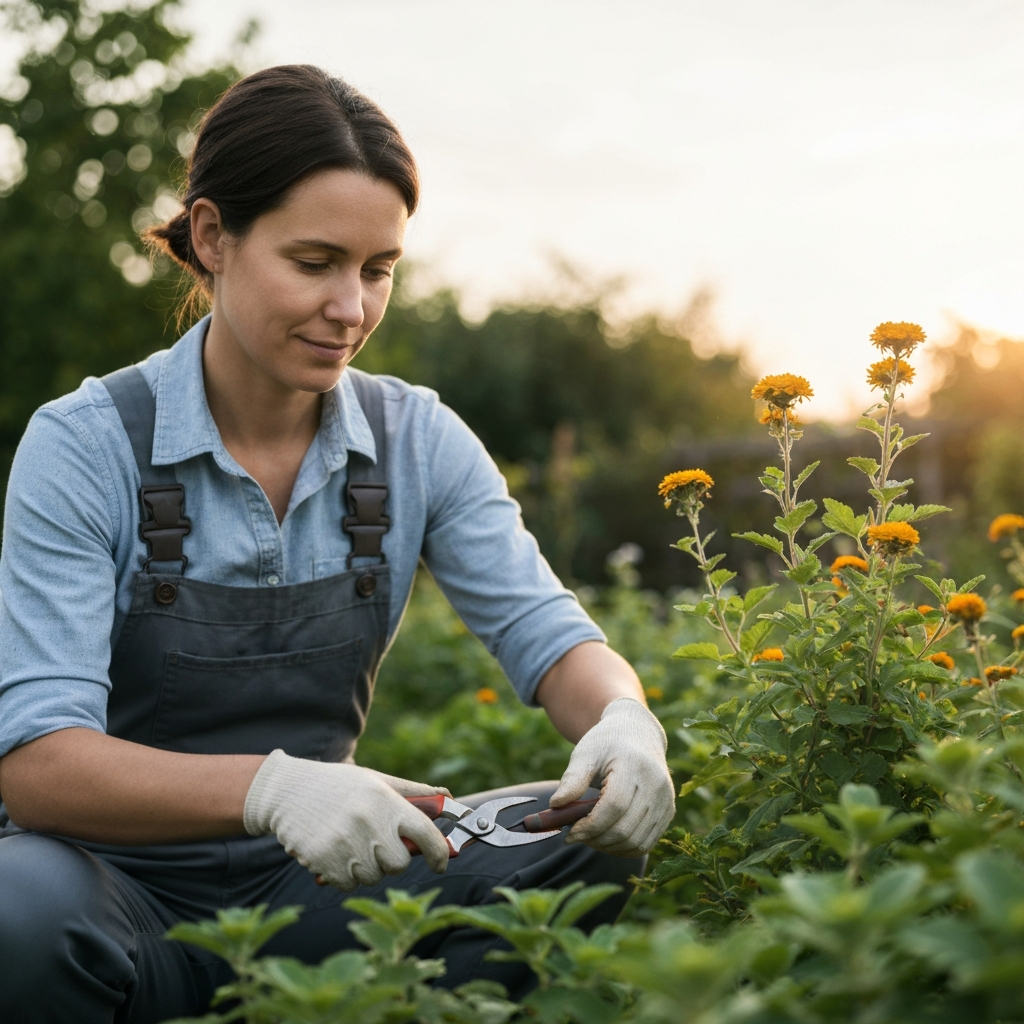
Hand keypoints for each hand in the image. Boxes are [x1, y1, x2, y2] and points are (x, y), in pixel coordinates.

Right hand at [243, 750, 450, 889]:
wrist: (288, 791)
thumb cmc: (338, 785)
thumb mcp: (377, 780)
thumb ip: (414, 793)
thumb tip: (449, 799)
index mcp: (386, 801)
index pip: (426, 834)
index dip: (439, 853)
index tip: (441, 862)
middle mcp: (369, 822)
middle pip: (399, 864)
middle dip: (392, 860)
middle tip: (378, 845)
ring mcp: (345, 843)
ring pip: (373, 877)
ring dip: (367, 868)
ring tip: (352, 843)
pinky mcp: (324, 861)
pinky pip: (348, 885)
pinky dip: (345, 876)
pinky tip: (335, 853)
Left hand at [549, 697, 674, 855]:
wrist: (637, 734)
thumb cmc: (606, 743)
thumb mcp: (585, 754)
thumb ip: (572, 780)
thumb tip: (555, 806)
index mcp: (635, 765)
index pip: (614, 806)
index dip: (590, 826)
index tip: (569, 832)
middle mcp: (656, 784)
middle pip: (625, 829)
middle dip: (595, 839)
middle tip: (575, 835)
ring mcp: (665, 800)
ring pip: (636, 842)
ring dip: (608, 847)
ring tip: (589, 837)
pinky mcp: (668, 812)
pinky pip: (646, 843)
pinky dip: (623, 849)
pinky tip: (606, 839)